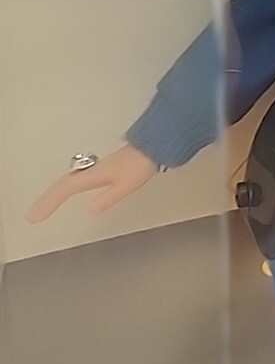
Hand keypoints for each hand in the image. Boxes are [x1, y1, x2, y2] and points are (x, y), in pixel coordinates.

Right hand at [27, 145, 159, 223]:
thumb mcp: (125, 185)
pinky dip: (66, 188)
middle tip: (34, 215)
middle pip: (62, 185)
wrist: (151, 146)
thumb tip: (90, 210)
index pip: (64, 189)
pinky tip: (70, 192)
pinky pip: (76, 179)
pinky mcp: (101, 168)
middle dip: (47, 199)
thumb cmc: (139, 165)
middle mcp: (89, 170)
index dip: (48, 202)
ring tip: (45, 205)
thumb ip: (108, 198)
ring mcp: (94, 168)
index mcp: (92, 175)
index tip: (34, 217)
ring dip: (55, 193)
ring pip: (68, 181)